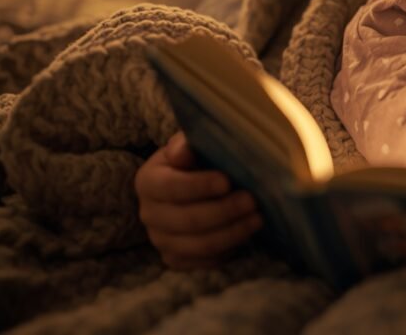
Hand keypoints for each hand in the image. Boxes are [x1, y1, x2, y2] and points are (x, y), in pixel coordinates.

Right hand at [135, 131, 261, 268]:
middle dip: (224, 212)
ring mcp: (161, 240)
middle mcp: (149, 214)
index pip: (170, 187)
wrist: (195, 183)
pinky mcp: (177, 258)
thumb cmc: (197, 159)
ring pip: (199, 245)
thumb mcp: (192, 144)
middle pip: (187, 220)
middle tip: (253, 201)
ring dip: (232, 233)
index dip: (199, 186)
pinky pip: (204, 262)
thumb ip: (187, 145)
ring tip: (257, 219)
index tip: (226, 182)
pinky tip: (246, 234)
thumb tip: (183, 151)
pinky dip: (228, 250)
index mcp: (148, 181)